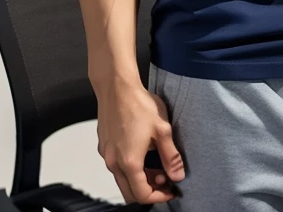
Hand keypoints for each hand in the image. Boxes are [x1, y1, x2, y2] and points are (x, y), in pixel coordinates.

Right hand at [95, 77, 185, 203]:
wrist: (117, 87)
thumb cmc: (138, 104)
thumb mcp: (162, 130)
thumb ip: (171, 156)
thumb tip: (178, 175)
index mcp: (129, 162)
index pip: (143, 195)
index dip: (159, 196)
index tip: (171, 189)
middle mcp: (114, 163)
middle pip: (130, 192)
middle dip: (149, 190)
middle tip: (164, 177)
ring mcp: (106, 155)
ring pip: (122, 179)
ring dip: (138, 178)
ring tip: (155, 163)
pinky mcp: (103, 146)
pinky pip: (115, 165)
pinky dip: (129, 167)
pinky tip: (142, 151)